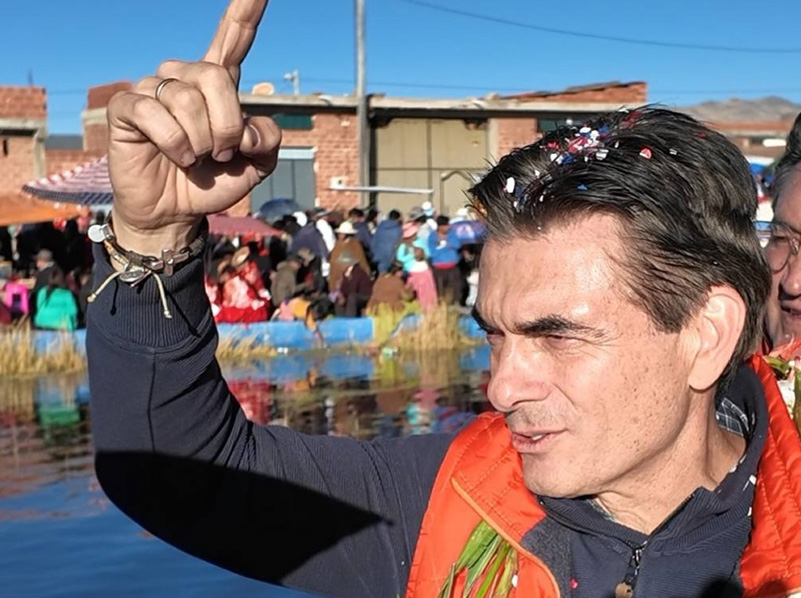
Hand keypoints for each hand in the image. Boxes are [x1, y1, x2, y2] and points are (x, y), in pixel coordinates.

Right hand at [107, 0, 280, 253]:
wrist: (178, 212)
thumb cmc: (213, 181)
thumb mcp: (256, 164)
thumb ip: (268, 139)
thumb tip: (246, 126)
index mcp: (218, 85)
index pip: (233, 39)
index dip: (245, 11)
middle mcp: (184, 78)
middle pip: (215, 77)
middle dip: (227, 125)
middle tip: (220, 151)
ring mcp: (153, 90)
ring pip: (187, 100)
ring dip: (200, 141)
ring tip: (195, 157)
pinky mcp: (127, 108)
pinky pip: (156, 114)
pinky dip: (175, 145)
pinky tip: (176, 157)